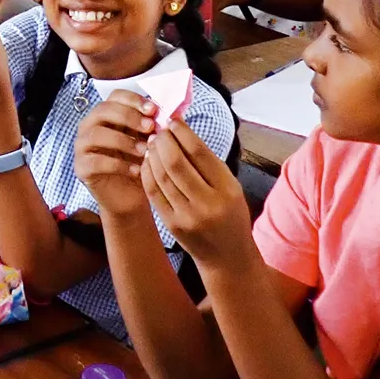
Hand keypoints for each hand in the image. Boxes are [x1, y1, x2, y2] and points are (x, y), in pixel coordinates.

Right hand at [74, 94, 157, 217]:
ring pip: (97, 134)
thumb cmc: (140, 165)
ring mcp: (82, 146)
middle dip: (129, 117)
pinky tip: (136, 170)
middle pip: (103, 110)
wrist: (131, 199)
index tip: (154, 110)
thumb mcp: (150, 142)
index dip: (134, 99)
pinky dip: (118, 165)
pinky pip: (96, 160)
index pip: (115, 96)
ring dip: (124, 140)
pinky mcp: (81, 167)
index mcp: (106, 115)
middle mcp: (89, 126)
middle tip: (150, 127)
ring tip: (145, 151)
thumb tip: (172, 112)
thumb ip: (155, 126)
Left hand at [140, 117, 254, 268]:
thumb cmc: (231, 215)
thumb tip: (182, 132)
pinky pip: (154, 193)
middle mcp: (207, 204)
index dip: (182, 133)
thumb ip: (209, 163)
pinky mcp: (171, 224)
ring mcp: (187, 216)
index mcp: (228, 190)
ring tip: (152, 142)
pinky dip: (148, 173)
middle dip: (164, 141)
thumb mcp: (231, 187)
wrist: (227, 257)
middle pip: (177, 163)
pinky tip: (148, 161)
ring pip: (162, 177)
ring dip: (153, 155)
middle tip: (159, 129)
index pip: (199, 153)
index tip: (173, 120)